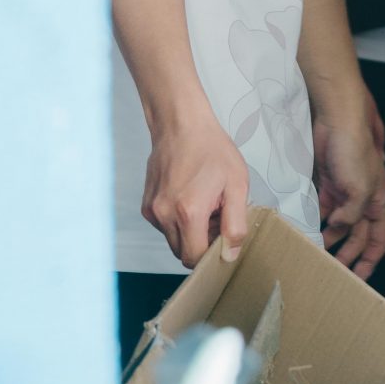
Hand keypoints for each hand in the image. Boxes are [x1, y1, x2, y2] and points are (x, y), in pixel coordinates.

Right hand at [142, 115, 250, 267]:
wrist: (181, 125)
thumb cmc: (211, 150)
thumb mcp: (237, 185)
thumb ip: (236, 225)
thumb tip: (230, 255)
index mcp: (189, 212)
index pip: (195, 258)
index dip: (212, 254)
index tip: (223, 235)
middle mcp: (164, 214)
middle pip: (183, 253)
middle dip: (202, 243)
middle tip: (216, 215)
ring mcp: (152, 210)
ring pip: (174, 241)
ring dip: (190, 233)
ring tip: (203, 204)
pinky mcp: (147, 206)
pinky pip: (165, 227)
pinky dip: (178, 222)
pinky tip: (189, 198)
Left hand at [313, 101, 384, 277]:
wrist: (337, 122)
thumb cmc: (355, 152)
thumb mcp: (359, 189)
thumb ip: (351, 216)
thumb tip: (337, 229)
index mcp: (380, 203)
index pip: (379, 241)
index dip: (370, 261)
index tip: (360, 278)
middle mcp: (365, 201)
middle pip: (358, 237)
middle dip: (348, 255)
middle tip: (333, 272)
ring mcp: (346, 193)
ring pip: (340, 225)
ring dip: (331, 240)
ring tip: (318, 255)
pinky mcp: (329, 185)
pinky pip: (325, 210)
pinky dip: (318, 222)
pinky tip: (308, 232)